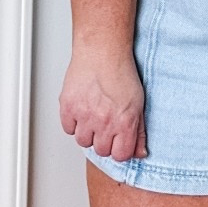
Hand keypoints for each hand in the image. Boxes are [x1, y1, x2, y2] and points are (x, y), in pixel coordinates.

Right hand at [60, 44, 147, 162]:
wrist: (102, 51)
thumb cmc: (121, 72)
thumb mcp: (139, 104)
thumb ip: (139, 131)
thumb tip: (140, 152)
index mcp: (124, 123)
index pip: (120, 155)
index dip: (119, 149)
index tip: (118, 142)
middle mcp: (104, 122)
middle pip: (100, 151)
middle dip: (103, 141)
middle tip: (105, 125)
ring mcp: (84, 115)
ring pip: (83, 141)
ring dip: (87, 133)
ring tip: (92, 116)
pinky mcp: (68, 107)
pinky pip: (68, 129)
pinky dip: (73, 123)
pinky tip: (81, 111)